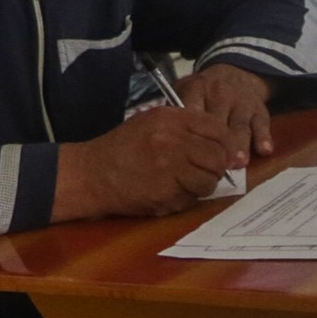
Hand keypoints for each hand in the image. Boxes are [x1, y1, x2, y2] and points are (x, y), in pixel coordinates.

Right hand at [55, 103, 249, 219]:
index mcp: (170, 118)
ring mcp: (170, 168)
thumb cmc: (123, 147)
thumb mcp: (151, 122)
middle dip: (217, 167)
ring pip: (209, 180)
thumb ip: (185, 127)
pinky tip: (170, 192)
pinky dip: (186, 198)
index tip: (222, 153)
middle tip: (205, 172)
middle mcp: (172, 140)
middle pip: (217, 156)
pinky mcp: (165, 193)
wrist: (92, 174)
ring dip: (203, 185)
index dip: (224, 144)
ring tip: (186, 183)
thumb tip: (222, 142)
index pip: (217, 128)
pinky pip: (192, 198)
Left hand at [179, 61, 277, 160]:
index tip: (187, 152)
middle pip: (217, 121)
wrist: (237, 72)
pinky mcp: (259, 109)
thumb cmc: (204, 92)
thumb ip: (176, 110)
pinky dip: (263, 137)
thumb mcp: (186, 90)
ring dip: (240, 144)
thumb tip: (164, 141)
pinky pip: (262, 124)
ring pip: (240, 125)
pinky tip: (264, 151)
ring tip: (239, 163)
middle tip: (215, 166)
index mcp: (197, 89)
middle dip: (216, 144)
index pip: (193, 111)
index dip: (191, 133)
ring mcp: (242, 101)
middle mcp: (220, 94)